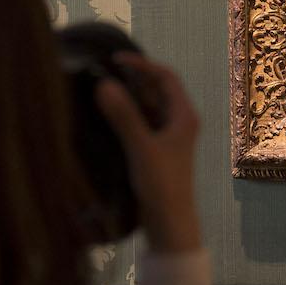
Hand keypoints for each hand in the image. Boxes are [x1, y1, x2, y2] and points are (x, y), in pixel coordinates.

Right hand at [94, 54, 202, 252]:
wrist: (170, 225)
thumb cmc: (162, 186)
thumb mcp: (141, 148)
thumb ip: (123, 116)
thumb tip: (104, 84)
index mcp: (184, 116)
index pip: (166, 77)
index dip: (142, 64)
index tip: (115, 59)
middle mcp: (179, 123)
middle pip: (157, 90)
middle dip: (132, 79)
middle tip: (103, 72)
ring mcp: (169, 137)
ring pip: (148, 107)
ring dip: (128, 97)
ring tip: (100, 89)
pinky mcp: (157, 151)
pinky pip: (142, 123)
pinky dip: (127, 115)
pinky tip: (106, 116)